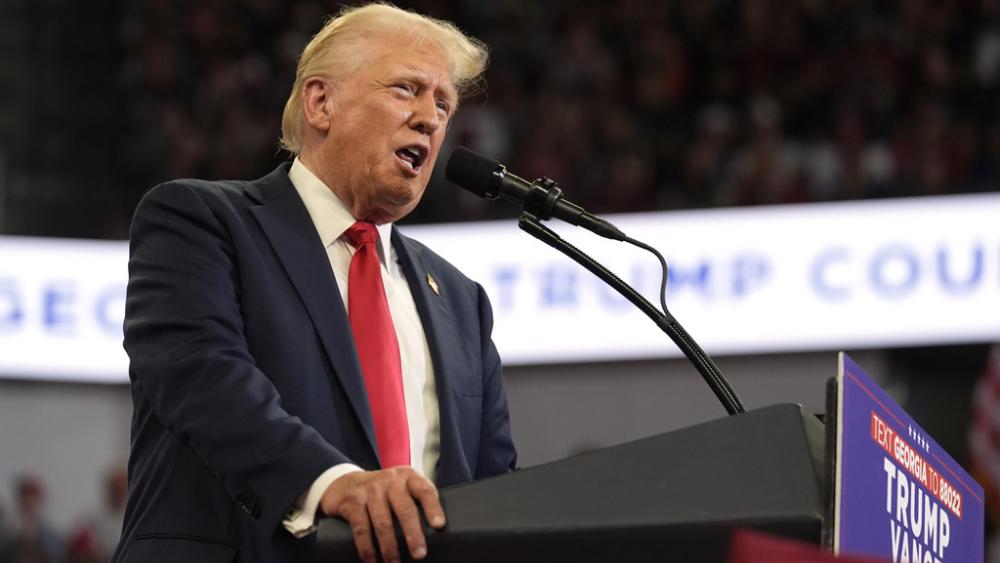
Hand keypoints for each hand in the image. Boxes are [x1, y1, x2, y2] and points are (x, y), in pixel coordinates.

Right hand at [319, 467, 445, 562]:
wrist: (345, 483)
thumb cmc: (382, 491)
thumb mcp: (401, 488)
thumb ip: (415, 501)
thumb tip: (435, 531)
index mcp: (408, 477)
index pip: (424, 490)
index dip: (433, 507)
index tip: (439, 525)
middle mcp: (390, 481)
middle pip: (405, 509)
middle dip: (413, 534)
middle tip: (419, 553)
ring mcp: (370, 490)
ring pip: (383, 522)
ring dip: (390, 547)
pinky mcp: (353, 502)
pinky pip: (362, 528)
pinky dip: (367, 547)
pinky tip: (372, 560)